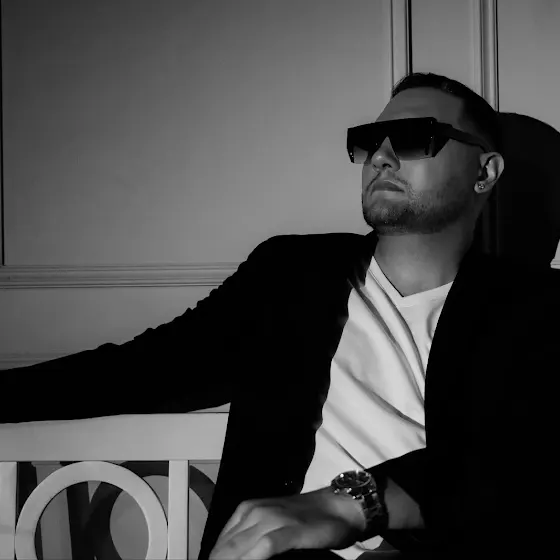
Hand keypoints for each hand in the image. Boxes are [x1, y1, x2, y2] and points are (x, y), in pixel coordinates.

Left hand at [208, 487, 365, 559]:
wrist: (340, 507)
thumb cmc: (308, 519)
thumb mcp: (274, 525)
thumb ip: (254, 539)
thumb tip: (238, 555)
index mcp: (248, 511)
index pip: (221, 543)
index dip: (215, 558)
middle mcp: (255, 512)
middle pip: (227, 548)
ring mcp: (272, 520)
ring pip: (240, 547)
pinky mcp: (289, 529)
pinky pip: (265, 547)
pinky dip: (252, 559)